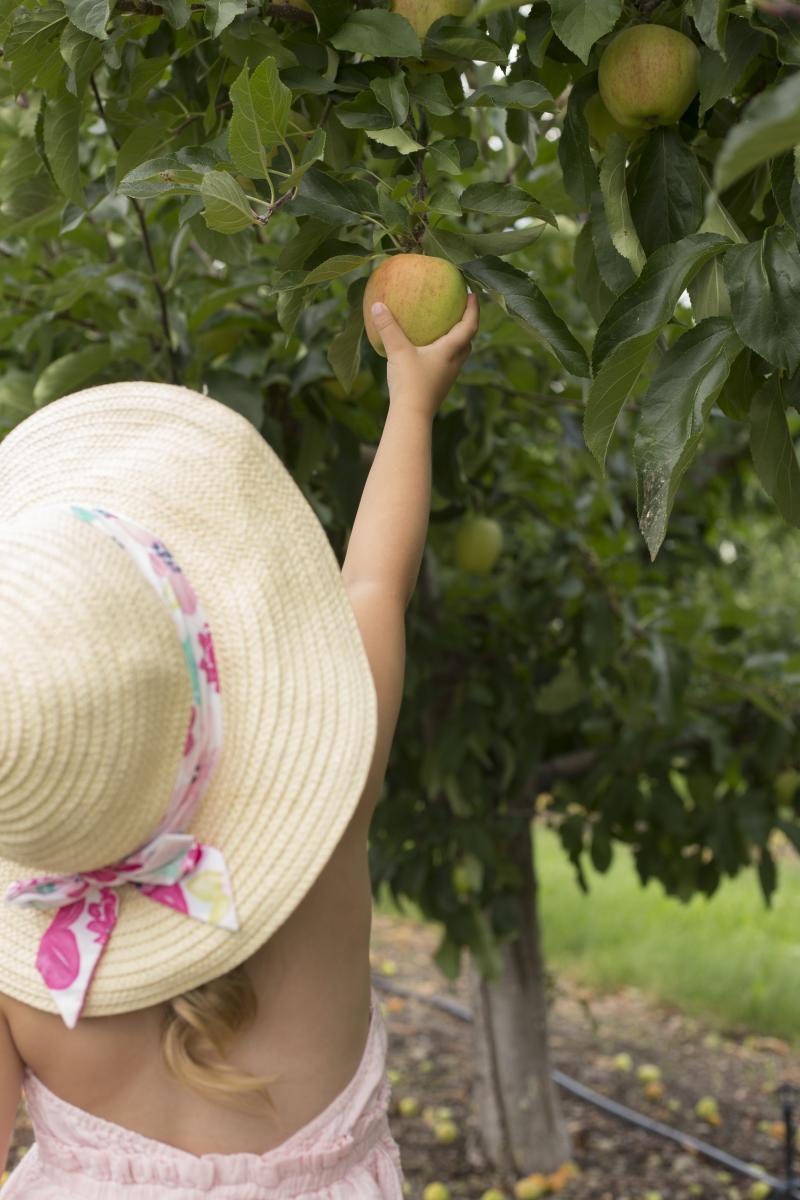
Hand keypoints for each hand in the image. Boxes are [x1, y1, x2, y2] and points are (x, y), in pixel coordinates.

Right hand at [370, 293, 479, 420]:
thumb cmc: (410, 383)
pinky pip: (445, 365)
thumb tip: (376, 304)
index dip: (473, 309)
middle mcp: (454, 363)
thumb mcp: (397, 351)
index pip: (469, 326)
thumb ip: (388, 328)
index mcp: (450, 351)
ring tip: (445, 331)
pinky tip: (427, 353)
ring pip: (458, 355)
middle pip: (467, 342)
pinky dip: (442, 354)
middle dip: (467, 326)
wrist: (412, 416)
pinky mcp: (438, 387)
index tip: (472, 295)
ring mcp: (447, 377)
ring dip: (456, 342)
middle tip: (461, 312)